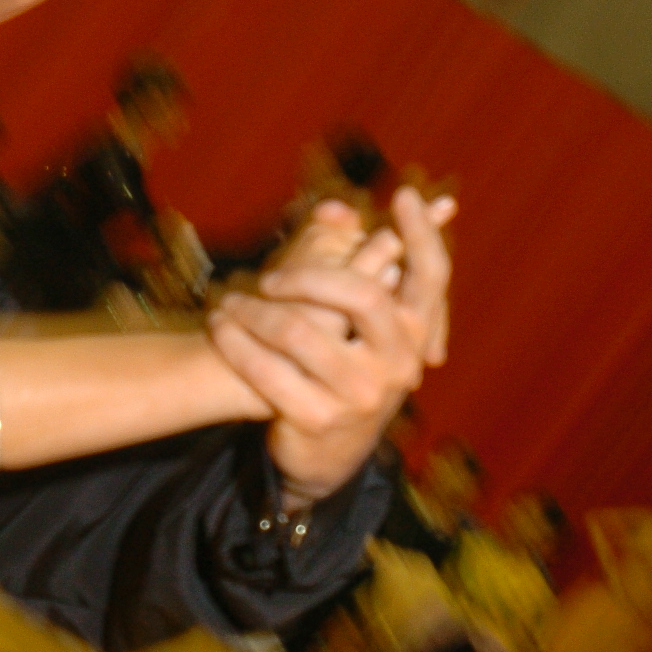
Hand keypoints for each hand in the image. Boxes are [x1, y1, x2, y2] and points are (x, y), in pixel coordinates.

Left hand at [209, 188, 454, 503]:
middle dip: (306, 276)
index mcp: (413, 334)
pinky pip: (265, 368)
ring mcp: (360, 395)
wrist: (322, 457)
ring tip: (225, 304)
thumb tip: (334, 208)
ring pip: (298, 331)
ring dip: (251, 311)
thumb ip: (351, 267)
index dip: (423, 233)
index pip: (432, 276)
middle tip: (268, 279)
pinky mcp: (318, 419)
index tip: (405, 195)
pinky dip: (235, 343)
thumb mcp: (354, 329)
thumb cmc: (335, 370)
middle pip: (361, 294)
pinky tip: (219, 330)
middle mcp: (398, 364)